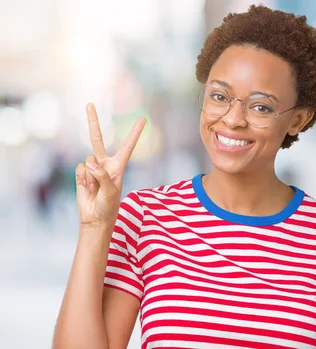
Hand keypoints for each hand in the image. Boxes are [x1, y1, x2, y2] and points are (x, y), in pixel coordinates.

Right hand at [76, 103, 145, 229]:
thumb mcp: (111, 191)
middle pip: (96, 139)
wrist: (95, 217)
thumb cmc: (109, 205)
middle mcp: (104, 163)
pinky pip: (80, 169)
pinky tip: (87, 188)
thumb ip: (103, 176)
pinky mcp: (81, 173)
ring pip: (88, 159)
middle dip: (93, 121)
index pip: (128, 146)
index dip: (134, 133)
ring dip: (91, 175)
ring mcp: (91, 168)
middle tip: (89, 103)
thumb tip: (90, 162)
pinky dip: (83, 178)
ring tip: (95, 187)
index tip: (143, 119)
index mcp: (118, 166)